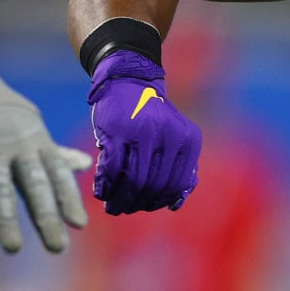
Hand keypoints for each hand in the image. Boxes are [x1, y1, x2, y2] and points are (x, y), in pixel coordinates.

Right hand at [0, 45, 91, 251]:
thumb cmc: (3, 114)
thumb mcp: (32, 128)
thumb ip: (55, 153)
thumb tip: (86, 165)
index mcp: (38, 142)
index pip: (57, 174)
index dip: (68, 199)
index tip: (79, 224)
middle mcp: (17, 148)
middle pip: (35, 186)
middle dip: (46, 217)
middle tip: (57, 247)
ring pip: (0, 189)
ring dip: (7, 220)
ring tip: (14, 248)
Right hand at [88, 49, 201, 213]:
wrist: (128, 81)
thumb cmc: (150, 116)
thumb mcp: (174, 137)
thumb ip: (180, 167)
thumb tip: (176, 203)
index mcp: (187, 140)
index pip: (176, 184)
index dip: (159, 202)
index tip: (145, 207)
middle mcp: (169, 137)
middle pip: (153, 185)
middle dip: (136, 203)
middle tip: (123, 209)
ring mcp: (143, 133)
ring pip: (133, 180)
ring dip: (120, 199)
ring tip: (112, 205)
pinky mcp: (118, 131)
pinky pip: (112, 169)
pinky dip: (106, 185)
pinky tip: (101, 191)